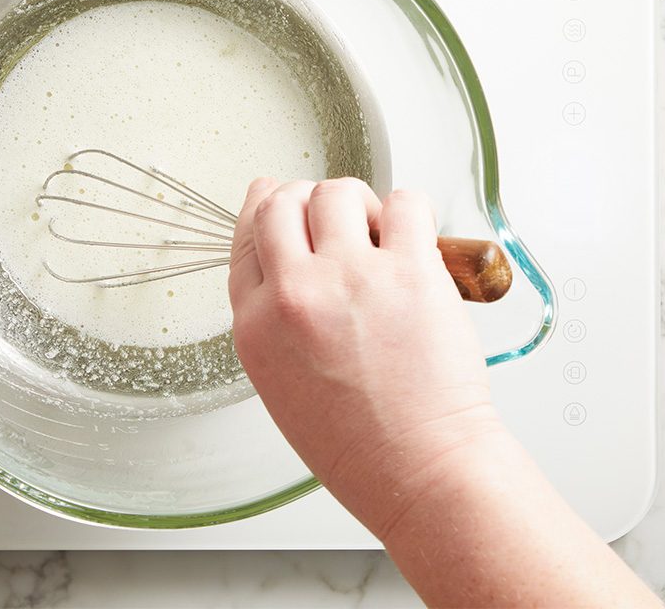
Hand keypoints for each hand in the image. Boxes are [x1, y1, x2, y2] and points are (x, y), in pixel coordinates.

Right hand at [227, 177, 501, 537]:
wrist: (419, 471)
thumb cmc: (359, 443)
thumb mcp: (281, 383)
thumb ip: (274, 319)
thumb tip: (288, 261)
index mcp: (256, 325)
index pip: (245, 237)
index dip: (265, 209)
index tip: (278, 199)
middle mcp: (294, 294)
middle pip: (282, 203)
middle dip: (307, 199)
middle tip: (337, 219)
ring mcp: (350, 278)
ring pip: (339, 192)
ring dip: (359, 204)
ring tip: (380, 236)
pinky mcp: (409, 272)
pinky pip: (405, 202)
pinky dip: (410, 211)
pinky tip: (416, 239)